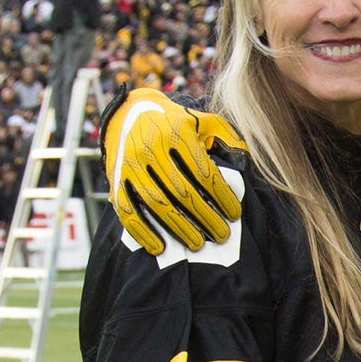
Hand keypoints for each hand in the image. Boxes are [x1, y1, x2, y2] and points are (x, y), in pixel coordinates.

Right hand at [101, 88, 244, 254]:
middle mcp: (151, 148)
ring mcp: (131, 165)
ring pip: (157, 203)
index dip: (221, 197)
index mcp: (176, 133)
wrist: (127, 113)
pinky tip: (160, 247)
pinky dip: (143, 231)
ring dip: (179, 228)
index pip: (204, 173)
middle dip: (205, 217)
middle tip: (222, 235)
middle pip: (183, 192)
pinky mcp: (116, 180)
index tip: (234, 214)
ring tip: (198, 244)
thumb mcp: (202, 121)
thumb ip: (226, 137)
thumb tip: (244, 163)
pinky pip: (128, 210)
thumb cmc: (175, 122)